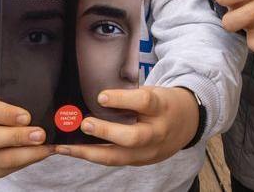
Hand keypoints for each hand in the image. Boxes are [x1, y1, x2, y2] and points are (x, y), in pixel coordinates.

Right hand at [0, 97, 52, 178]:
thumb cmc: (0, 115)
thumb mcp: (4, 104)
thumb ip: (20, 104)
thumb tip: (46, 109)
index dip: (6, 114)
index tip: (27, 117)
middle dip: (18, 137)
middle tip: (40, 135)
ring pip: (1, 159)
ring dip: (29, 153)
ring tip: (48, 147)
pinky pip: (12, 168)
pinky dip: (33, 159)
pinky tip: (48, 152)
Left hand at [58, 86, 198, 165]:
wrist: (187, 124)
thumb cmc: (164, 104)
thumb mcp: (154, 92)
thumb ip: (130, 96)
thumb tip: (97, 99)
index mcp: (162, 108)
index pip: (144, 103)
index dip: (122, 99)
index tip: (101, 96)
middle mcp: (156, 133)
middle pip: (132, 137)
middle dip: (105, 132)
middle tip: (84, 123)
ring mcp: (148, 151)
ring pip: (118, 157)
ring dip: (89, 152)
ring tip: (66, 147)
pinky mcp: (139, 161)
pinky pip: (114, 160)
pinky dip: (93, 156)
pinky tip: (75, 151)